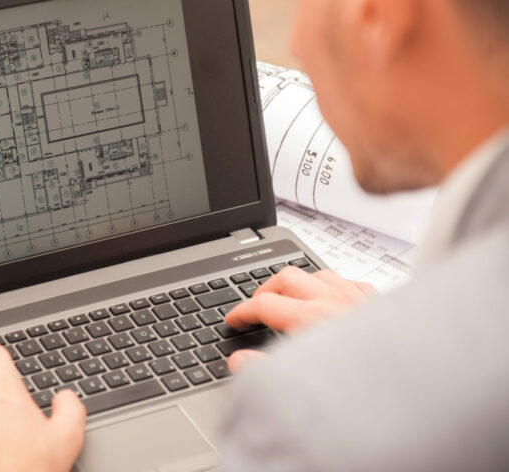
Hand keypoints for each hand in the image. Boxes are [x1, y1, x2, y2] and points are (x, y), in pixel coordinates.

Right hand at [224, 266, 377, 371]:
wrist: (427, 381)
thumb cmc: (372, 385)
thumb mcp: (309, 383)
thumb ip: (269, 371)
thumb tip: (239, 362)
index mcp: (312, 319)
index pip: (263, 304)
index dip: (241, 311)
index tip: (233, 319)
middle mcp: (335, 301)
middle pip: (286, 277)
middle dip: (264, 288)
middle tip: (254, 305)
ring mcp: (359, 298)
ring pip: (317, 273)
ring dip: (298, 283)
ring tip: (288, 298)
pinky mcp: (380, 301)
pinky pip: (348, 281)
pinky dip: (331, 287)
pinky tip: (331, 299)